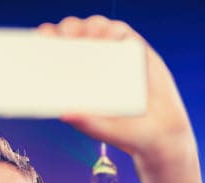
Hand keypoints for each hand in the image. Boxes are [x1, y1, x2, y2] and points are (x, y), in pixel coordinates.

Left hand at [37, 16, 195, 168]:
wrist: (162, 134)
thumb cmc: (126, 134)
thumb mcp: (104, 130)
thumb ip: (87, 122)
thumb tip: (64, 114)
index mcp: (75, 78)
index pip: (56, 52)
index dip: (48, 40)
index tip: (42, 38)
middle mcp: (91, 62)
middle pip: (74, 33)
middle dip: (69, 29)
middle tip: (67, 37)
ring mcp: (114, 54)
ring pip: (97, 27)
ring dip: (91, 26)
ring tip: (90, 37)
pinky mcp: (135, 51)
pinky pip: (122, 32)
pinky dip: (115, 31)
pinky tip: (112, 38)